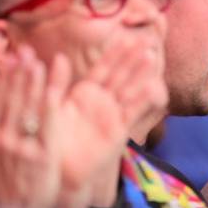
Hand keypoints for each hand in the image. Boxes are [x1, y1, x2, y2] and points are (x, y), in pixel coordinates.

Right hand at [0, 46, 66, 207]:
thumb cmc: (8, 190)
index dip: (5, 80)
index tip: (12, 61)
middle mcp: (1, 139)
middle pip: (12, 100)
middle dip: (19, 74)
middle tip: (26, 53)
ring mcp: (21, 146)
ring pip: (28, 106)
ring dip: (32, 81)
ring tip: (38, 61)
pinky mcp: (42, 154)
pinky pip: (47, 122)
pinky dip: (49, 101)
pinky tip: (52, 86)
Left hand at [55, 39, 167, 199]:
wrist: (60, 170)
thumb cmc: (54, 140)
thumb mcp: (53, 106)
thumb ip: (58, 83)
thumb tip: (61, 57)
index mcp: (85, 94)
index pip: (103, 68)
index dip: (115, 54)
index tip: (127, 37)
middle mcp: (101, 103)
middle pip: (120, 76)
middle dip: (132, 59)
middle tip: (145, 42)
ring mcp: (112, 116)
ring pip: (128, 89)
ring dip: (140, 74)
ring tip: (151, 57)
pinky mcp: (119, 131)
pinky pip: (132, 112)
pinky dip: (143, 100)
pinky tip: (154, 86)